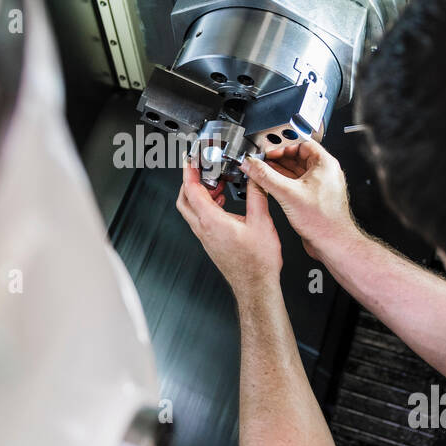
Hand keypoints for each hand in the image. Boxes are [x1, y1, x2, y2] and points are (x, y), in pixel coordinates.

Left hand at [176, 161, 282, 293]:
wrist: (256, 286)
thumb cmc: (257, 263)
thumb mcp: (261, 221)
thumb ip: (256, 195)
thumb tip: (254, 177)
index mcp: (212, 221)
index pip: (191, 190)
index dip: (188, 171)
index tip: (189, 159)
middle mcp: (204, 230)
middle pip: (184, 200)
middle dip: (189, 181)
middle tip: (200, 169)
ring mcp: (205, 238)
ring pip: (191, 211)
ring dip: (199, 194)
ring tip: (216, 185)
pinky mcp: (210, 243)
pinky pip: (200, 220)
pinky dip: (206, 206)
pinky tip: (222, 204)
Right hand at [240, 138, 356, 260]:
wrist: (332, 244)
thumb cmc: (324, 222)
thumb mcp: (288, 194)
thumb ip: (266, 176)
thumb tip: (252, 165)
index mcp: (325, 165)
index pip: (302, 144)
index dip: (283, 147)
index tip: (269, 152)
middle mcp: (325, 174)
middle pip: (298, 157)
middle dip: (279, 159)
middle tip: (262, 161)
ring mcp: (320, 186)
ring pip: (296, 172)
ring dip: (280, 171)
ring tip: (264, 172)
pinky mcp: (314, 199)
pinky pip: (297, 185)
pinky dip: (284, 183)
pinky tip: (272, 186)